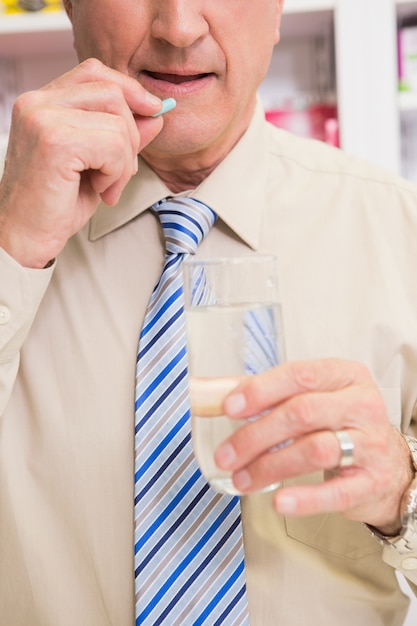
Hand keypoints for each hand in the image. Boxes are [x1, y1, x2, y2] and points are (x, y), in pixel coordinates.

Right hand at [0, 58, 163, 268]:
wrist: (23, 238)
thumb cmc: (55, 205)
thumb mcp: (98, 164)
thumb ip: (123, 135)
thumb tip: (157, 112)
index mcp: (42, 102)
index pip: (94, 73)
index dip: (130, 90)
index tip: (153, 112)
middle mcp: (37, 102)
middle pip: (112, 92)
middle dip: (131, 135)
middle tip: (121, 173)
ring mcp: (42, 118)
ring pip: (118, 122)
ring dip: (125, 162)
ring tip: (106, 187)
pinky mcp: (54, 141)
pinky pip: (113, 145)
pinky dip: (117, 172)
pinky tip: (100, 190)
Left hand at [215, 359, 413, 531]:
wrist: (389, 466)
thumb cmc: (342, 425)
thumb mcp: (317, 398)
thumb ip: (274, 395)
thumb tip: (220, 398)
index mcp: (345, 376)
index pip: (300, 375)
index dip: (261, 390)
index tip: (230, 407)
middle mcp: (361, 405)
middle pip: (302, 413)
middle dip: (256, 435)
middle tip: (227, 454)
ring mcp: (370, 444)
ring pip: (315, 449)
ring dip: (270, 466)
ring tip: (243, 479)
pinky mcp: (372, 482)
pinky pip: (335, 492)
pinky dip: (304, 498)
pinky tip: (279, 501)